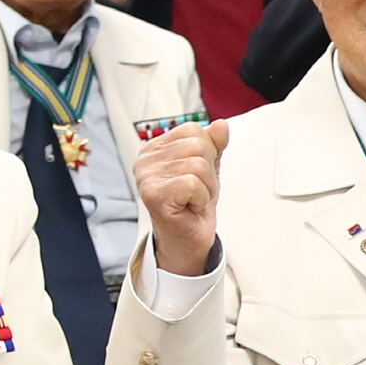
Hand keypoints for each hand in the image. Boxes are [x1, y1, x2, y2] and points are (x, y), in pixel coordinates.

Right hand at [133, 118, 227, 277]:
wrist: (188, 239)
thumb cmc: (192, 204)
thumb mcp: (208, 168)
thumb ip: (214, 144)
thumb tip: (220, 125)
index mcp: (155, 148)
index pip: (193, 129)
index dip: (208, 151)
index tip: (198, 173)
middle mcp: (146, 159)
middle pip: (198, 145)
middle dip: (209, 171)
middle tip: (198, 190)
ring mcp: (147, 177)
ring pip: (198, 165)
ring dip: (206, 186)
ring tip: (194, 199)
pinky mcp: (154, 194)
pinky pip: (193, 183)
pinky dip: (200, 197)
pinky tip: (189, 206)